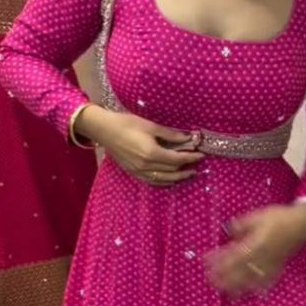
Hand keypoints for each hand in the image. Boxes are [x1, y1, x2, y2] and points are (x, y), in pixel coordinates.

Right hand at [76, 105, 203, 185]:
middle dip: (186, 167)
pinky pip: (152, 181)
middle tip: (196, 162)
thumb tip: (187, 138)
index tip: (201, 155)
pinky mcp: (133, 172)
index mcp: (152, 153)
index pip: (177, 160)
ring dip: (177, 177)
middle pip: (172, 170)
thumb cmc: (126, 123)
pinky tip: (170, 179)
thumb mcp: (150, 126)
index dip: (191, 157)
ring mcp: (139, 171)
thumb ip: (170, 135)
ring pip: (164, 179)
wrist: (104, 130)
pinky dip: (164, 181)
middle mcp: (146, 166)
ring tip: (188, 174)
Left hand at [206, 204, 305, 294]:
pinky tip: (250, 292)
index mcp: (255, 243)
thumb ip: (242, 224)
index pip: (233, 255)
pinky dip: (257, 287)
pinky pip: (266, 280)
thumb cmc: (279, 217)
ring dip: (237, 286)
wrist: (302, 223)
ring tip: (226, 292)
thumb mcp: (258, 215)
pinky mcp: (278, 266)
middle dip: (225, 277)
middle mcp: (262, 257)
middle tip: (211, 281)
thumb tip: (228, 230)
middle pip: (239, 270)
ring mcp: (270, 263)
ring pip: (251, 278)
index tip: (207, 262)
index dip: (219, 260)